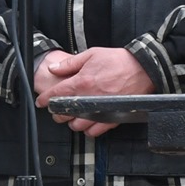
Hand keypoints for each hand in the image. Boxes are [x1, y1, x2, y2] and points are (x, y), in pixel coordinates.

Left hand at [37, 47, 154, 137]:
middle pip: (64, 113)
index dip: (45, 99)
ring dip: (72, 122)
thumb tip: (54, 68)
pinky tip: (88, 122)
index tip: (41, 102)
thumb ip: (70, 64)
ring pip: (77, 125)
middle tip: (57, 109)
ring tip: (73, 116)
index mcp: (82, 82)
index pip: (56, 94)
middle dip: (57, 113)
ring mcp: (100, 110)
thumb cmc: (119, 61)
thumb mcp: (92, 55)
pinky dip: (88, 129)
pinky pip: (94, 131)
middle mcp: (89, 98)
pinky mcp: (112, 117)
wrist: (143, 69)